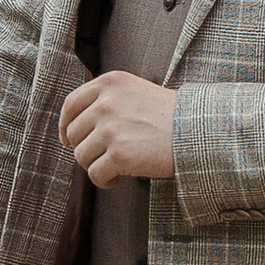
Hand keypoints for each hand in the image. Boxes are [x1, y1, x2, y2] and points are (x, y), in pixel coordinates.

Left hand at [59, 69, 176, 187]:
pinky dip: (104, 181)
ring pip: (81, 156)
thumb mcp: (136, 91)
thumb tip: (73, 127)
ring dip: (96, 165)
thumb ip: (106, 100)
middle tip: (104, 156)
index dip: (66, 125)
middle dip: (85, 148)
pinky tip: (117, 180)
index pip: (71, 105)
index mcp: (110, 83)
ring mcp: (111, 129)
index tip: (68, 138)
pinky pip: (95, 175)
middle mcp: (106, 103)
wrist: (198, 131)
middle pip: (74, 133)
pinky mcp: (119, 155)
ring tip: (115, 167)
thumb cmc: (170, 116)